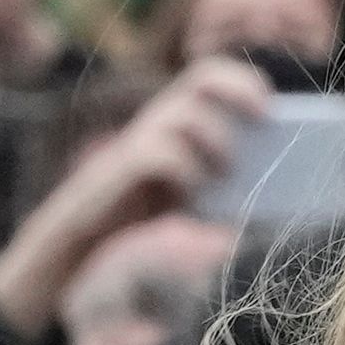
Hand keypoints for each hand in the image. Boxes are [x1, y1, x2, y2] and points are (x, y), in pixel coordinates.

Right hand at [0, 53, 267, 339]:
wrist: (68, 265)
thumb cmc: (133, 236)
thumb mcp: (188, 206)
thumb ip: (222, 189)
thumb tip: (275, 183)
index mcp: (173, 129)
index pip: (207, 80)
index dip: (242, 83)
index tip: (271, 107)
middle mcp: (152, 128)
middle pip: (199, 79)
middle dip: (237, 90)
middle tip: (262, 120)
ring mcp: (130, 149)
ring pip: (181, 113)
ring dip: (213, 138)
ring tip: (225, 172)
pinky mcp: (112, 177)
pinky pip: (156, 153)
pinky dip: (183, 167)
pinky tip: (193, 193)